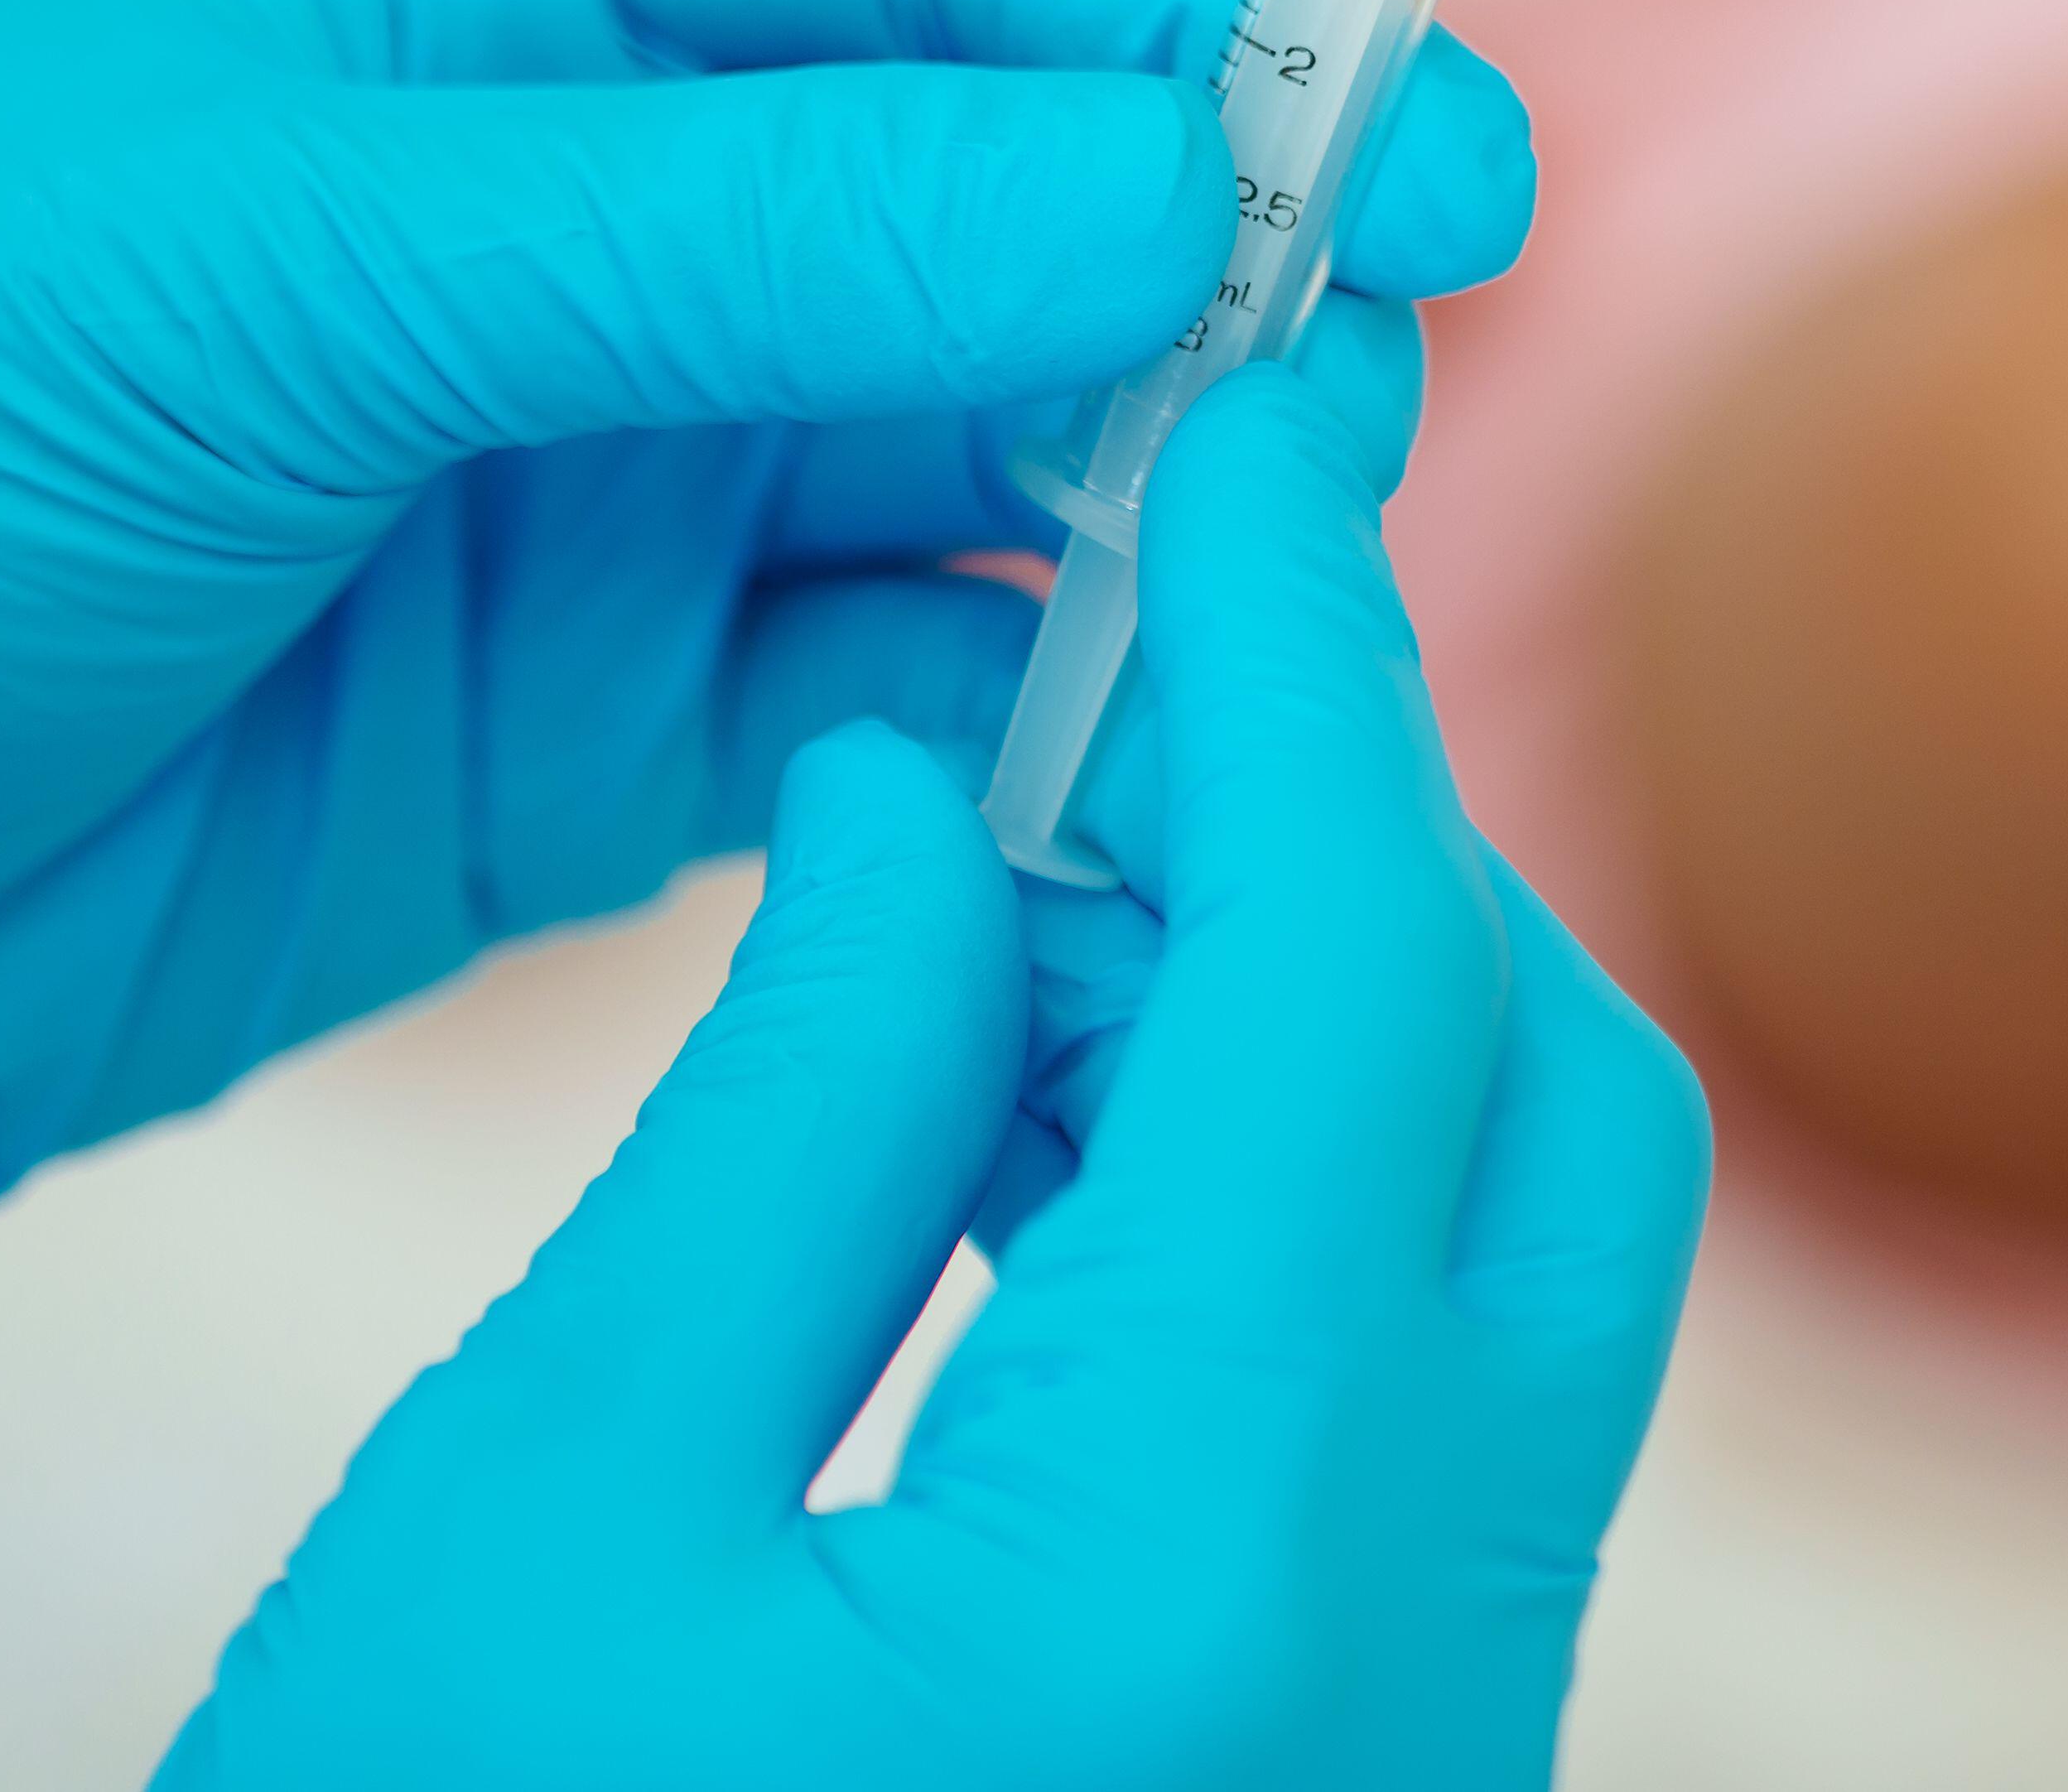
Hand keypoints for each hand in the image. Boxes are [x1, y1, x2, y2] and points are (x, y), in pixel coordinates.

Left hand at [0, 0, 1528, 1604]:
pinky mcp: (597, 718)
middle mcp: (565, 171)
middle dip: (1210, 243)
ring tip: (1285, 557)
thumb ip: (746, 232)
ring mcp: (595, 449)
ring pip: (984, 427)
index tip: (1394, 118)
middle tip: (1406, 348)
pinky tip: (1101, 752)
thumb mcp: (289, 273)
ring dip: (1148, 484)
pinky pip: (896, 674)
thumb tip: (1174, 189)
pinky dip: (1017, 708)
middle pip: (996, 163)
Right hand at [158, 342, 1713, 1791]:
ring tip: (1002, 918)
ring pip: (1508, 1247)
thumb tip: (944, 796)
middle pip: (1533, 1098)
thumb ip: (789, 1121)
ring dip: (1307, 1020)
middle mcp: (1405, 1663)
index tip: (1252, 412)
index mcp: (1193, 1565)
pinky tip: (1035, 1146)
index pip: (1352, 970)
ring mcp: (1416, 1744)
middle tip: (1094, 681)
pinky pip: (1424, 1404)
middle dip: (1350, 835)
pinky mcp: (1358, 1778)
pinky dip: (1281, 1209)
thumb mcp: (534, 1518)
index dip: (1307, 648)